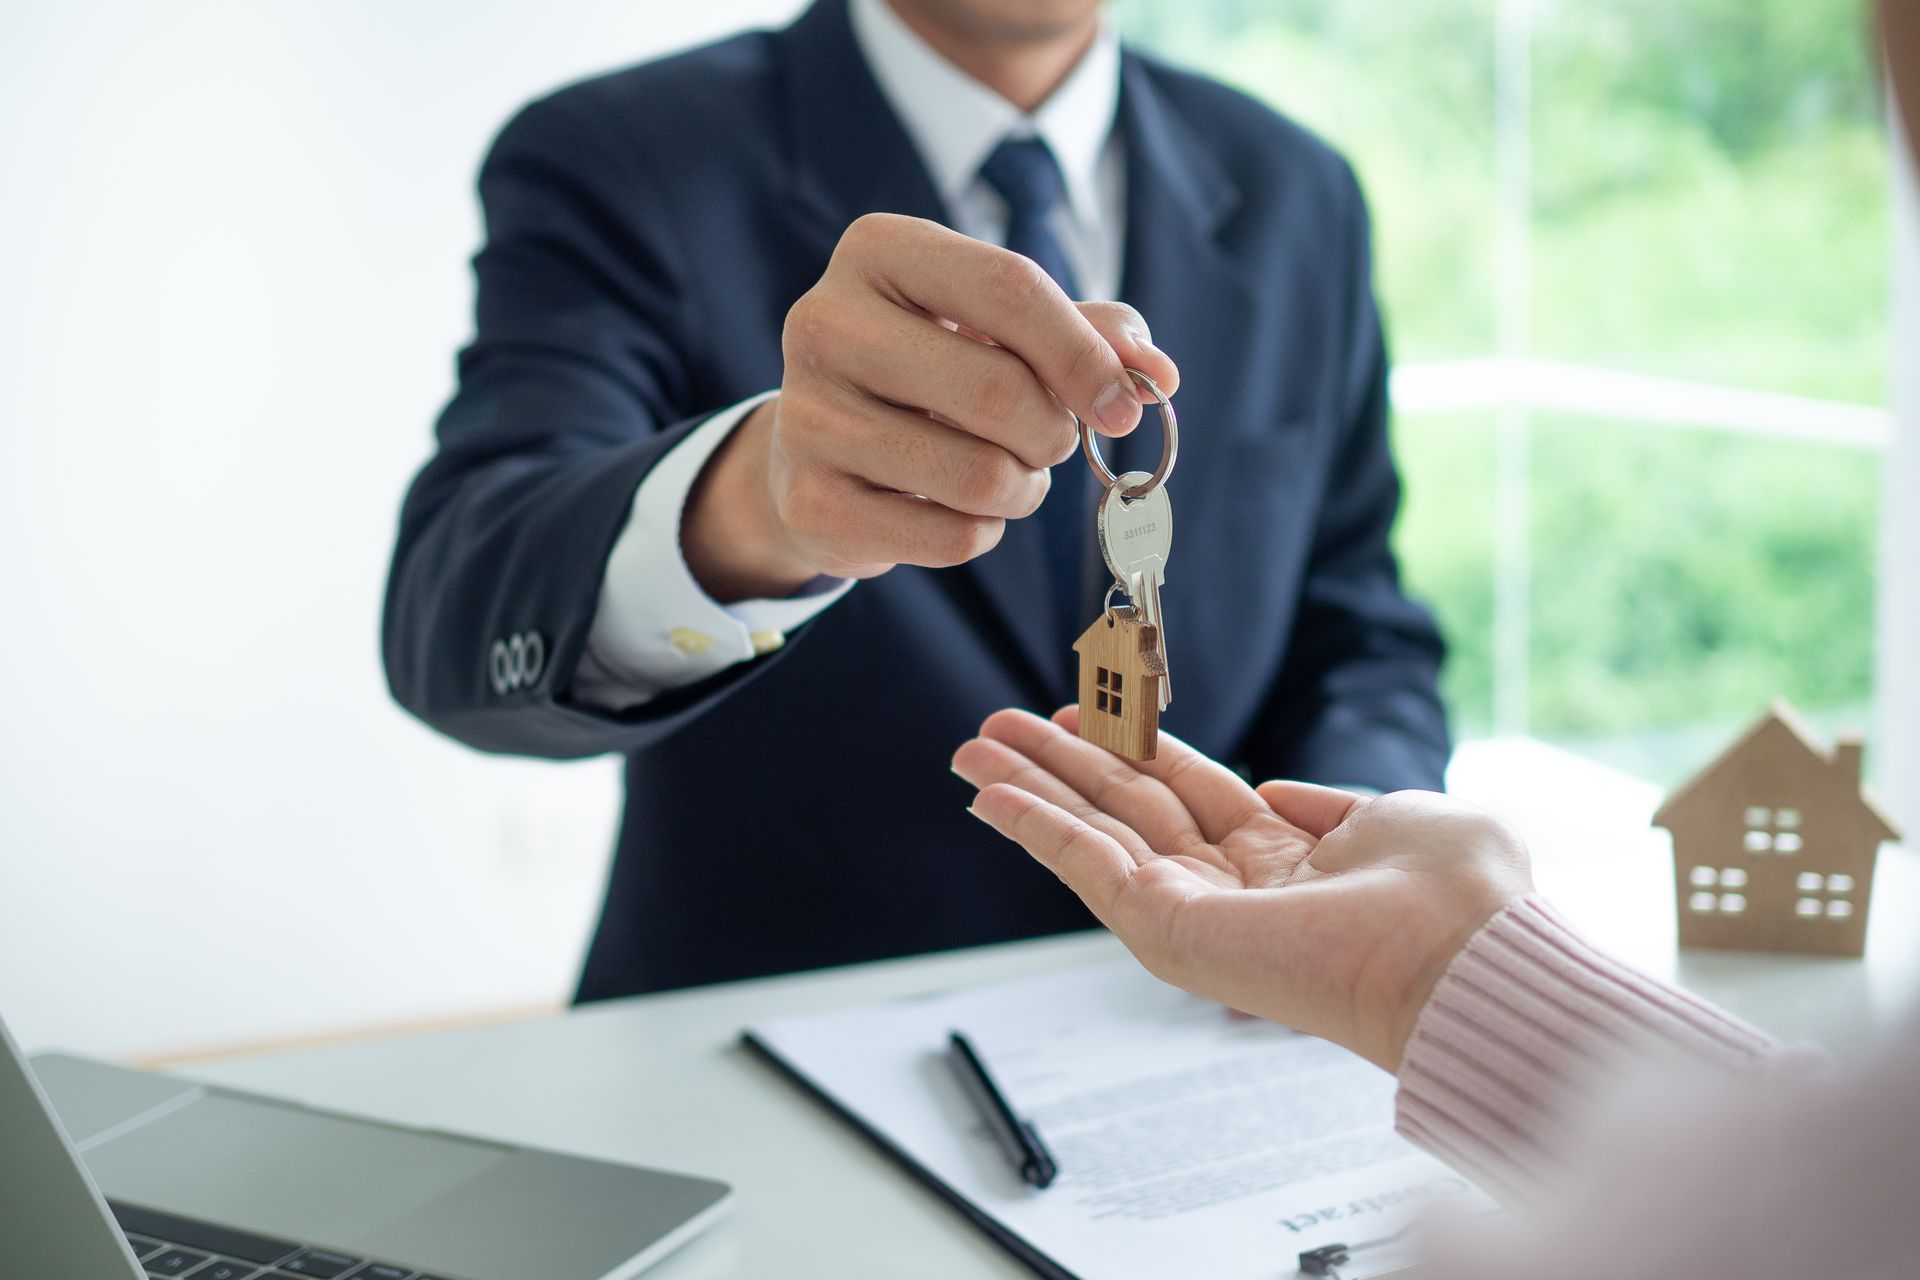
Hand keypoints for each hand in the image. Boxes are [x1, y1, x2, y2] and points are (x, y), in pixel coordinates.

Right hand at [682, 214, 1178, 600]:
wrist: (819, 442)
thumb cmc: (931, 366)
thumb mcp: (1001, 326)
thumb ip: (1088, 335)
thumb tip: (1157, 375)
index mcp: (880, 251)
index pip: (1009, 288)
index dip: (1083, 354)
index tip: (1123, 406)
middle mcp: (825, 323)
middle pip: (999, 389)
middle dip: (1052, 433)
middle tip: (1049, 442)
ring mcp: (807, 417)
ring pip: (978, 475)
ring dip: (1021, 489)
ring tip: (1002, 474)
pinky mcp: (809, 503)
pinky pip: (950, 537)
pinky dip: (980, 532)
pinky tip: (953, 507)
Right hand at [951, 708, 1532, 1071]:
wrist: (1462, 954)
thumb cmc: (1457, 897)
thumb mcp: (1393, 815)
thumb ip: (1326, 802)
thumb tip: (1276, 789)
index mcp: (1287, 861)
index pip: (1187, 790)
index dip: (1131, 745)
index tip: (1083, 711)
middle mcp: (1233, 888)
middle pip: (1124, 807)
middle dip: (1059, 762)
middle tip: (998, 726)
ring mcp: (1195, 912)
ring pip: (1091, 833)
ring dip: (1028, 788)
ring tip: (972, 749)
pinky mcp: (1168, 931)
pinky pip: (1085, 867)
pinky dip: (1032, 827)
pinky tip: (990, 795)